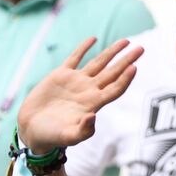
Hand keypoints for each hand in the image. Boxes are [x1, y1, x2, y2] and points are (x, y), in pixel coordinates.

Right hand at [17, 38, 141, 155]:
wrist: (33, 129)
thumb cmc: (53, 137)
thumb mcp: (69, 137)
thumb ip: (83, 130)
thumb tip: (92, 117)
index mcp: (94, 104)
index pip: (115, 89)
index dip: (125, 79)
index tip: (135, 67)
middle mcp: (89, 90)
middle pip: (113, 72)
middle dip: (127, 60)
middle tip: (141, 49)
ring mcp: (76, 82)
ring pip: (98, 63)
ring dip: (112, 52)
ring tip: (126, 41)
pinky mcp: (61, 75)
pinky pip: (75, 58)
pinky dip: (84, 48)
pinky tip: (93, 38)